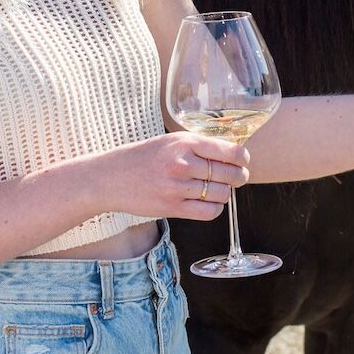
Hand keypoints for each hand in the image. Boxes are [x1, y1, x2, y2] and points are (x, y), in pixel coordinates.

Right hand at [92, 132, 249, 221]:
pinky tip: (208, 202)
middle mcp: (182, 163)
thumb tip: (231, 154)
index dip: (243, 158)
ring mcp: (177, 187)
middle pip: (229, 174)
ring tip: (217, 189)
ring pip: (221, 194)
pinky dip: (215, 208)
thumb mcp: (169, 142)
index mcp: (184, 142)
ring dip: (225, 193)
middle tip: (237, 177)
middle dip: (239, 177)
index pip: (230, 151)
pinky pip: (208, 211)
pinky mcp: (172, 207)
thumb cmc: (142, 158)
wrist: (110, 177)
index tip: (243, 161)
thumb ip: (197, 146)